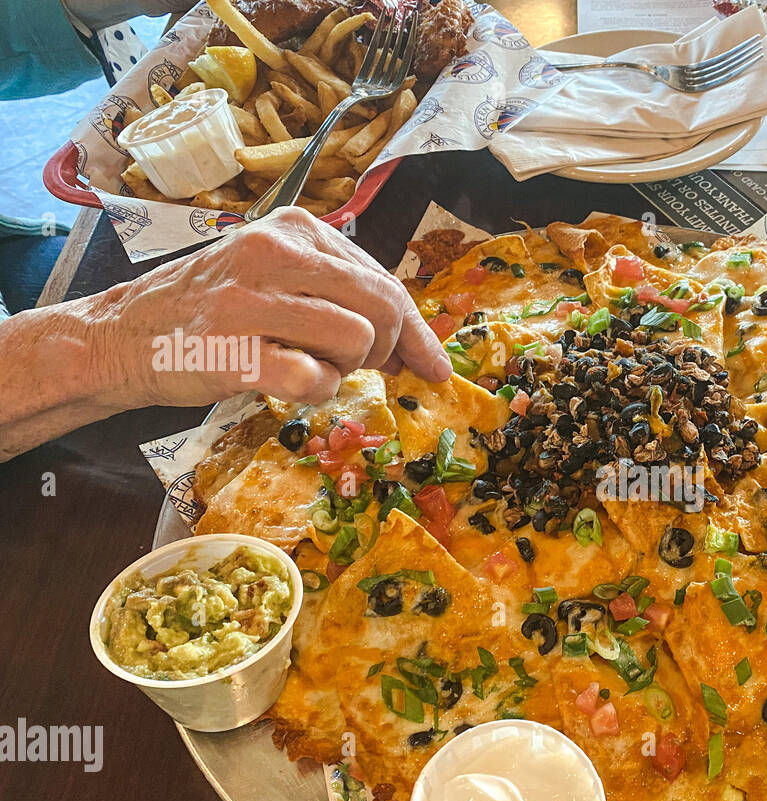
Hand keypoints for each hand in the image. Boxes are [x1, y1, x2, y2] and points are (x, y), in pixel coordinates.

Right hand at [84, 207, 449, 409]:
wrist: (123, 336)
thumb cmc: (213, 311)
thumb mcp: (276, 277)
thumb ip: (342, 296)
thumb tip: (419, 350)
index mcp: (294, 229)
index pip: (383, 279)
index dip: (414, 330)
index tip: (432, 366)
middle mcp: (275, 253)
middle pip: (382, 307)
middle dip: (383, 349)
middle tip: (352, 365)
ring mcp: (252, 301)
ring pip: (357, 341)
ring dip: (344, 370)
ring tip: (305, 366)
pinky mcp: (236, 352)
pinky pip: (316, 381)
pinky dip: (314, 393)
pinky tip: (286, 384)